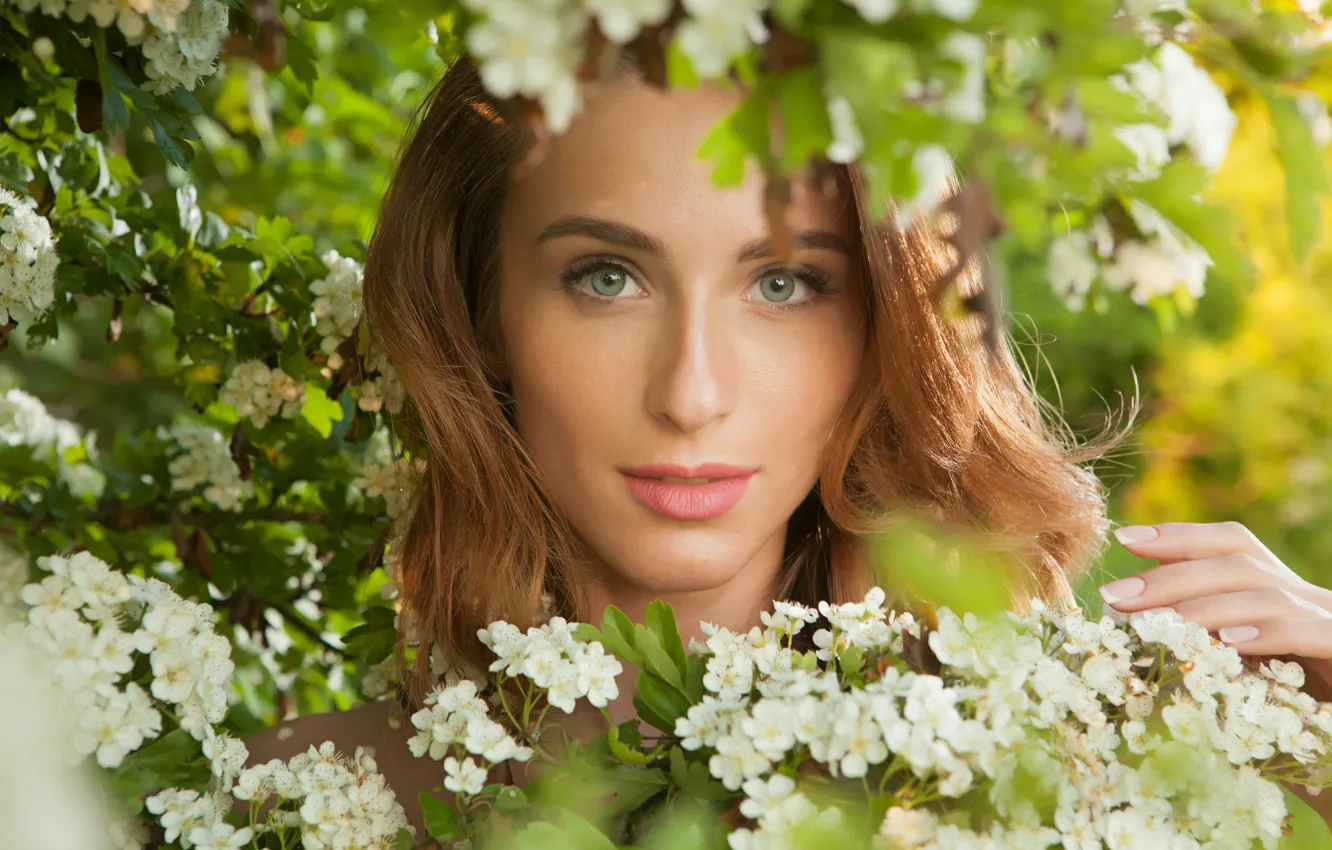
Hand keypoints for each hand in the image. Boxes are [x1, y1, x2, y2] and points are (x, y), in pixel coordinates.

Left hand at [1099, 521, 1331, 702]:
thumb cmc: (1288, 712)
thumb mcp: (1239, 668)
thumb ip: (1202, 640)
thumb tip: (1131, 623)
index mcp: (1278, 593)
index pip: (1231, 543)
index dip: (1179, 536)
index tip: (1123, 538)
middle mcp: (1307, 598)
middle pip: (1238, 563)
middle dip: (1171, 576)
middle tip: (1116, 596)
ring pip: (1268, 595)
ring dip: (1205, 607)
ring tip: (1158, 624)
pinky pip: (1311, 631)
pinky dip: (1269, 632)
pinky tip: (1229, 641)